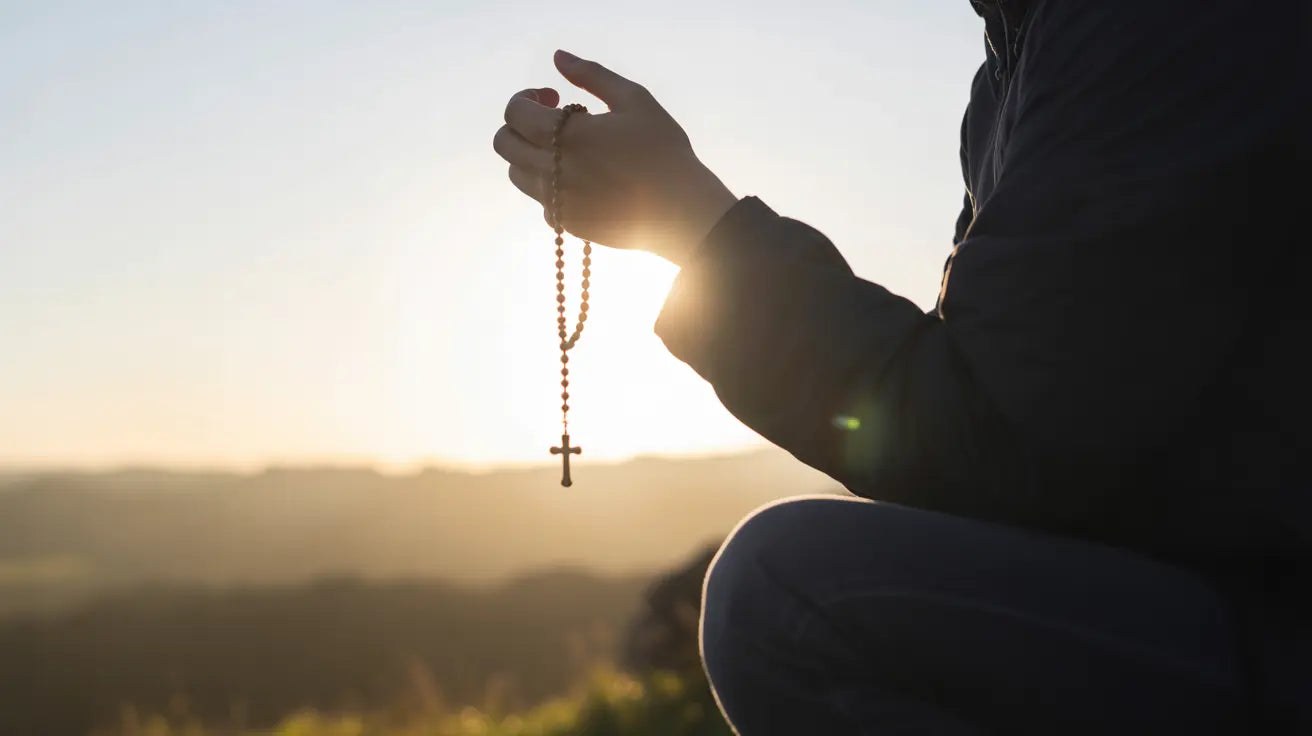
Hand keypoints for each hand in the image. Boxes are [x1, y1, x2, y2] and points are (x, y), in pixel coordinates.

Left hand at [493, 50, 738, 265]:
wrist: (682, 209)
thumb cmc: (663, 150)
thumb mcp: (634, 100)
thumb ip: (591, 74)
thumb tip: (558, 57)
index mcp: (567, 135)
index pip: (514, 112)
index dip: (527, 97)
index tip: (553, 97)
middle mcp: (554, 170)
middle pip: (505, 144)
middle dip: (520, 126)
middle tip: (552, 123)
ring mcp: (558, 201)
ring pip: (517, 175)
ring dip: (532, 156)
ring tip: (568, 152)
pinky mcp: (568, 223)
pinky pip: (541, 201)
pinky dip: (552, 185)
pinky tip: (583, 179)